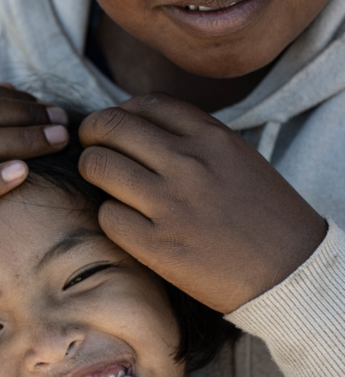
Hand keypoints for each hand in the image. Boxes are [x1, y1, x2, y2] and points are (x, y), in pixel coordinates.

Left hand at [79, 93, 326, 313]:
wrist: (286, 271)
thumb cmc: (265, 216)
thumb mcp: (238, 158)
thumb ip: (195, 139)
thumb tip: (143, 130)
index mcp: (210, 138)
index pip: (146, 104)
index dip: (120, 112)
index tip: (115, 126)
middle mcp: (187, 164)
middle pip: (112, 127)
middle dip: (92, 133)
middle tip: (90, 145)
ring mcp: (169, 204)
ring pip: (99, 167)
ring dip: (91, 170)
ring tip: (99, 180)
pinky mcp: (157, 245)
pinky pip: (108, 216)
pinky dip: (108, 214)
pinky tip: (122, 219)